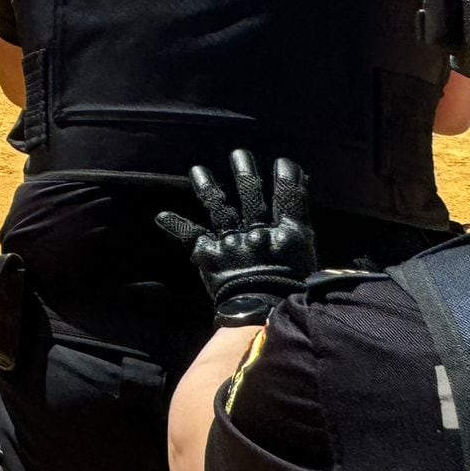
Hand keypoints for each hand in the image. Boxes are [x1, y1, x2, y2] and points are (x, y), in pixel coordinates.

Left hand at [157, 150, 316, 326]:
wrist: (265, 316)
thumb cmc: (294, 295)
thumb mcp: (308, 262)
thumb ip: (300, 232)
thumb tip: (301, 207)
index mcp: (288, 235)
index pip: (289, 198)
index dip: (287, 178)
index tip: (283, 163)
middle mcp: (258, 232)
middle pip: (250, 194)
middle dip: (244, 172)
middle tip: (238, 154)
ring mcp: (232, 241)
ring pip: (218, 205)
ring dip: (207, 186)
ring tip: (197, 171)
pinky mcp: (210, 253)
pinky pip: (190, 235)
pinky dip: (176, 224)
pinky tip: (161, 215)